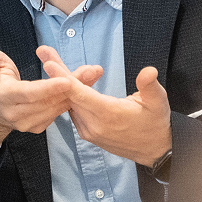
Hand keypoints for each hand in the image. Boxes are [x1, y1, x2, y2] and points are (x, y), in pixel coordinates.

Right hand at [0, 35, 102, 153]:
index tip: (66, 80)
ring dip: (77, 91)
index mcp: (5, 96)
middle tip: (93, 70)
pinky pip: (58, 112)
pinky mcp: (38, 126)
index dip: (48, 88)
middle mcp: (17, 114)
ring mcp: (28, 123)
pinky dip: (72, 99)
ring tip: (93, 74)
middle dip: (72, 85)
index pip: (29, 94)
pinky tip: (84, 85)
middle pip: (49, 100)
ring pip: (57, 107)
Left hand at [41, 52, 171, 165]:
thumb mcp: (158, 102)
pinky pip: (74, 111)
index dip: (63, 77)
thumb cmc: (156, 122)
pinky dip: (69, 96)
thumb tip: (149, 71)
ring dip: (60, 83)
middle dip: (56, 72)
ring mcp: (88, 131)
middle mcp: (94, 124)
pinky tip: (64, 80)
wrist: (154, 150)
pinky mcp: (87, 133)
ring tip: (51, 60)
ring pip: (69, 103)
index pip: (80, 94)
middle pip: (69, 95)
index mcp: (109, 114)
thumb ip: (150, 86)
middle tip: (43, 52)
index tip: (49, 63)